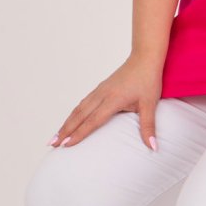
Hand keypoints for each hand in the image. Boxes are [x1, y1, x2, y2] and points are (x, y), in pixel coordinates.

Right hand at [48, 54, 162, 150]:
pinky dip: (74, 114)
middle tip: (52, 143)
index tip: (66, 144)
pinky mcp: (100, 88)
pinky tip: (70, 120)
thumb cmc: (148, 80)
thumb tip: (153, 147)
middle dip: (64, 130)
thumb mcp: (150, 104)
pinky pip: (83, 103)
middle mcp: (102, 95)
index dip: (79, 134)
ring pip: (78, 108)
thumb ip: (148, 127)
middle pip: (79, 115)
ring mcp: (99, 91)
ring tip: (56, 135)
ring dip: (66, 122)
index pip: (92, 121)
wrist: (145, 58)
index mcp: (113, 99)